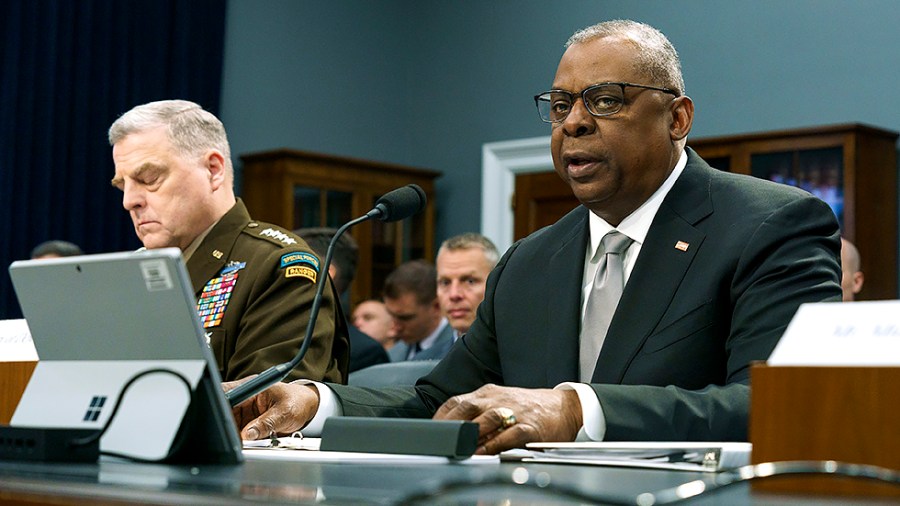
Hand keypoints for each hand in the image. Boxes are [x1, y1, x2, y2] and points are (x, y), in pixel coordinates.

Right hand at [223, 377, 319, 439]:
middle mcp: (245, 397)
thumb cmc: (297, 402)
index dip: (222, 406)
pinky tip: (247, 443)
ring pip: (229, 423)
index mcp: (253, 387)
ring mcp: (244, 410)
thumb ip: (266, 423)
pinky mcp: (246, 421)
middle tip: (233, 438)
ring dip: (233, 433)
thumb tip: (248, 434)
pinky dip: (240, 438)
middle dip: (227, 424)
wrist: (305, 407)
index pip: (230, 394)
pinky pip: (237, 431)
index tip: (223, 420)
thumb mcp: (284, 413)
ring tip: (243, 442)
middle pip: (225, 410)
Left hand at [433, 384, 581, 454]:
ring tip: (460, 449)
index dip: (441, 417)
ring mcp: (514, 412)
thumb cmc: (528, 408)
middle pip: (467, 408)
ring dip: (471, 435)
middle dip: (451, 425)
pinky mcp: (530, 426)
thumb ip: (476, 412)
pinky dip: (495, 444)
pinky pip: (510, 434)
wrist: (563, 407)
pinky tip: (485, 453)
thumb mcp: (498, 402)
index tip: (431, 431)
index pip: (456, 401)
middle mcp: (498, 399)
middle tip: (441, 441)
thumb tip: (450, 430)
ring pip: (487, 420)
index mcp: (487, 393)